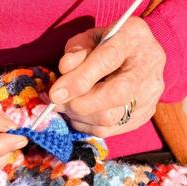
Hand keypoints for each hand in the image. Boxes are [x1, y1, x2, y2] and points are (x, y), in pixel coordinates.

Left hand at [49, 17, 165, 137]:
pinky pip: (109, 129)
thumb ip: (77, 49)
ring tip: (65, 104)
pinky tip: (77, 112)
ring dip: (79, 115)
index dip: (79, 80)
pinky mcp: (143, 115)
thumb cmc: (106, 43)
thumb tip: (65, 69)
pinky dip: (85, 124)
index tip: (55, 94)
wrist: (134, 54)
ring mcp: (150, 94)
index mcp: (134, 36)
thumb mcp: (89, 37)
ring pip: (110, 117)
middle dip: (79, 103)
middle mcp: (149, 67)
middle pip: (116, 94)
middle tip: (56, 102)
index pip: (107, 60)